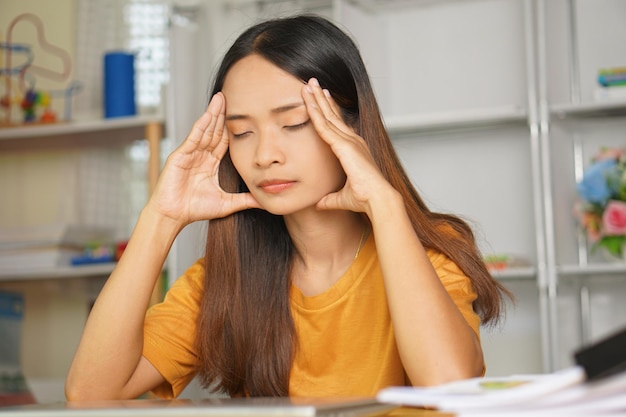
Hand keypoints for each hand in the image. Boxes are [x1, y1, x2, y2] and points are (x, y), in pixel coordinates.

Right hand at [148, 93, 259, 226]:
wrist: (173, 216)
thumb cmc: (194, 210)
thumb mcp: (227, 203)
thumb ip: (245, 200)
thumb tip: (265, 202)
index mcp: (209, 164)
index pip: (222, 141)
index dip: (232, 128)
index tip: (243, 115)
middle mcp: (200, 156)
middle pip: (214, 131)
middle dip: (222, 114)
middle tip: (232, 96)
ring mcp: (189, 154)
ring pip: (204, 130)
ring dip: (212, 114)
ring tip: (221, 98)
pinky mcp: (180, 155)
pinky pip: (193, 137)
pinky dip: (200, 125)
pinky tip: (208, 114)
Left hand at [302, 78, 394, 215]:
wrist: (377, 200)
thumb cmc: (364, 199)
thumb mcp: (342, 198)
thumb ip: (330, 199)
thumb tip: (320, 204)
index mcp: (354, 149)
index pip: (337, 125)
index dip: (328, 111)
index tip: (320, 98)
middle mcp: (353, 141)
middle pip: (333, 115)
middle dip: (322, 98)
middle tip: (312, 82)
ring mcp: (349, 141)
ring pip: (328, 116)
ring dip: (317, 99)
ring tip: (308, 84)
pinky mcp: (345, 146)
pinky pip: (325, 127)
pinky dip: (316, 113)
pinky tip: (309, 102)